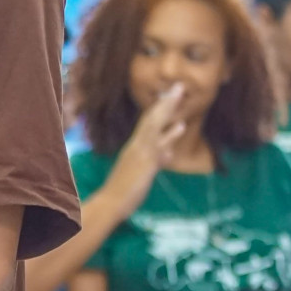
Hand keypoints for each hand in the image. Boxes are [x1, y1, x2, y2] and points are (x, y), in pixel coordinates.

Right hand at [102, 86, 189, 216]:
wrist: (110, 203)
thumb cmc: (123, 190)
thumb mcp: (140, 171)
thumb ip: (155, 160)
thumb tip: (168, 154)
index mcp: (135, 146)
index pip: (148, 122)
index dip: (160, 108)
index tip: (171, 95)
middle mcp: (136, 145)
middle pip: (152, 118)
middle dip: (166, 102)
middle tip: (179, 86)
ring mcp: (139, 153)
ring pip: (154, 126)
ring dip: (167, 109)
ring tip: (179, 94)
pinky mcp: (144, 163)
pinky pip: (158, 146)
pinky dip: (168, 135)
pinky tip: (180, 126)